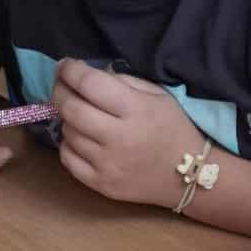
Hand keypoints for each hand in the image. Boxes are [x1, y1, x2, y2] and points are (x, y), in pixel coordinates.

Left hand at [53, 59, 204, 207]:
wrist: (191, 175)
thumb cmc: (174, 128)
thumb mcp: (157, 95)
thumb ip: (122, 81)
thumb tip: (85, 75)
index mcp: (135, 109)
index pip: (89, 83)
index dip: (70, 70)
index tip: (66, 66)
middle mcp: (119, 137)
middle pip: (70, 108)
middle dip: (59, 91)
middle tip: (62, 86)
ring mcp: (108, 164)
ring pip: (67, 132)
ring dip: (68, 119)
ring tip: (81, 115)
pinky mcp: (102, 184)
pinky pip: (68, 159)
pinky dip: (69, 145)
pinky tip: (82, 140)